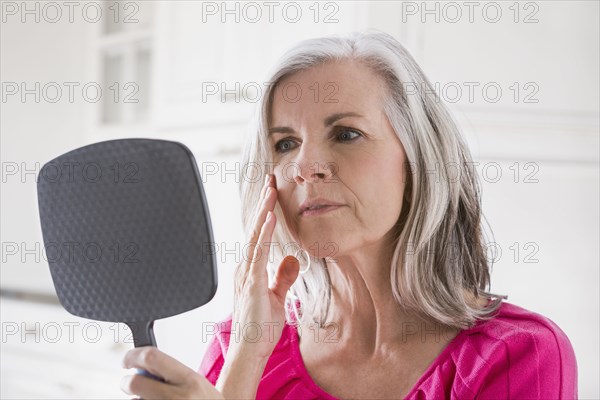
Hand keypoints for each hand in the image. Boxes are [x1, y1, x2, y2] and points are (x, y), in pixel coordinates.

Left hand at [121, 346, 222, 399]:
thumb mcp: (196, 383)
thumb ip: (171, 373)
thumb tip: (140, 366)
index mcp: (189, 379)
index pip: (152, 357)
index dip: (133, 356)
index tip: (127, 360)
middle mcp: (179, 397)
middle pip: (135, 383)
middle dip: (127, 382)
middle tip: (130, 383)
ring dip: (136, 399)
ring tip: (151, 399)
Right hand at [231, 173, 299, 360]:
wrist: (250, 349)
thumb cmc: (261, 326)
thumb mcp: (278, 297)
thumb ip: (283, 276)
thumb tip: (292, 258)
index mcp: (251, 269)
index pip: (259, 235)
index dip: (266, 213)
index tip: (272, 193)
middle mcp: (246, 267)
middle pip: (256, 229)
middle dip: (263, 204)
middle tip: (270, 180)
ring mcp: (247, 273)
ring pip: (256, 235)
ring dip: (264, 212)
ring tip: (271, 190)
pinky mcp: (252, 282)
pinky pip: (258, 252)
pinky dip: (265, 233)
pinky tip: (271, 217)